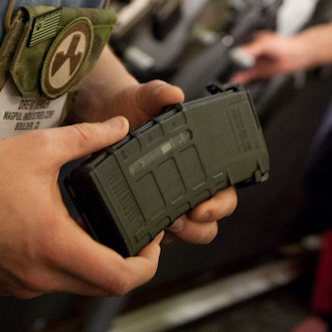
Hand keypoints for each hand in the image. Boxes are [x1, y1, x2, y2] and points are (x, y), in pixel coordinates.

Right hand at [0, 117, 162, 298]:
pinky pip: (51, 280)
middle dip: (127, 263)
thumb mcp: (41, 146)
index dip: (146, 264)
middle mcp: (39, 273)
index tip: (154, 242)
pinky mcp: (7, 281)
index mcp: (53, 243)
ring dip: (97, 262)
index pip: (116, 277)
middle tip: (138, 232)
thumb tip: (120, 127)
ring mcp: (21, 282)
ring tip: (106, 225)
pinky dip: (69, 262)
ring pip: (76, 284)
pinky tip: (68, 229)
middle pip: (101, 286)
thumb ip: (88, 137)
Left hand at [102, 78, 237, 243]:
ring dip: (180, 236)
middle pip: (209, 223)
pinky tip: (143, 229)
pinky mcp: (147, 212)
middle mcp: (190, 185)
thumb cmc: (134, 106)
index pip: (225, 192)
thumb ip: (160, 93)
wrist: (106, 114)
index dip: (220, 206)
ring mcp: (169, 202)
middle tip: (179, 220)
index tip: (201, 207)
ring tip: (164, 225)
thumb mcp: (146, 96)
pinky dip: (154, 238)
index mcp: (200, 160)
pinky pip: (158, 237)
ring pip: (187, 235)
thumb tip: (174, 94)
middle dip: (198, 228)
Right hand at [231, 31, 308, 82]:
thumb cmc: (284, 45)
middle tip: (228, 71)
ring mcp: (256, 62)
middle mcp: (253, 52)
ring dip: (236, 73)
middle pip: (239, 60)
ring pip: (243, 69)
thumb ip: (252, 50)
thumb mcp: (265, 44)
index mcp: (252, 42)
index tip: (231, 61)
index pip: (239, 49)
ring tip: (230, 78)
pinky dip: (242, 78)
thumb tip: (240, 54)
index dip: (234, 56)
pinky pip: (248, 75)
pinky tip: (237, 80)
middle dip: (233, 65)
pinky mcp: (260, 71)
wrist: (297, 55)